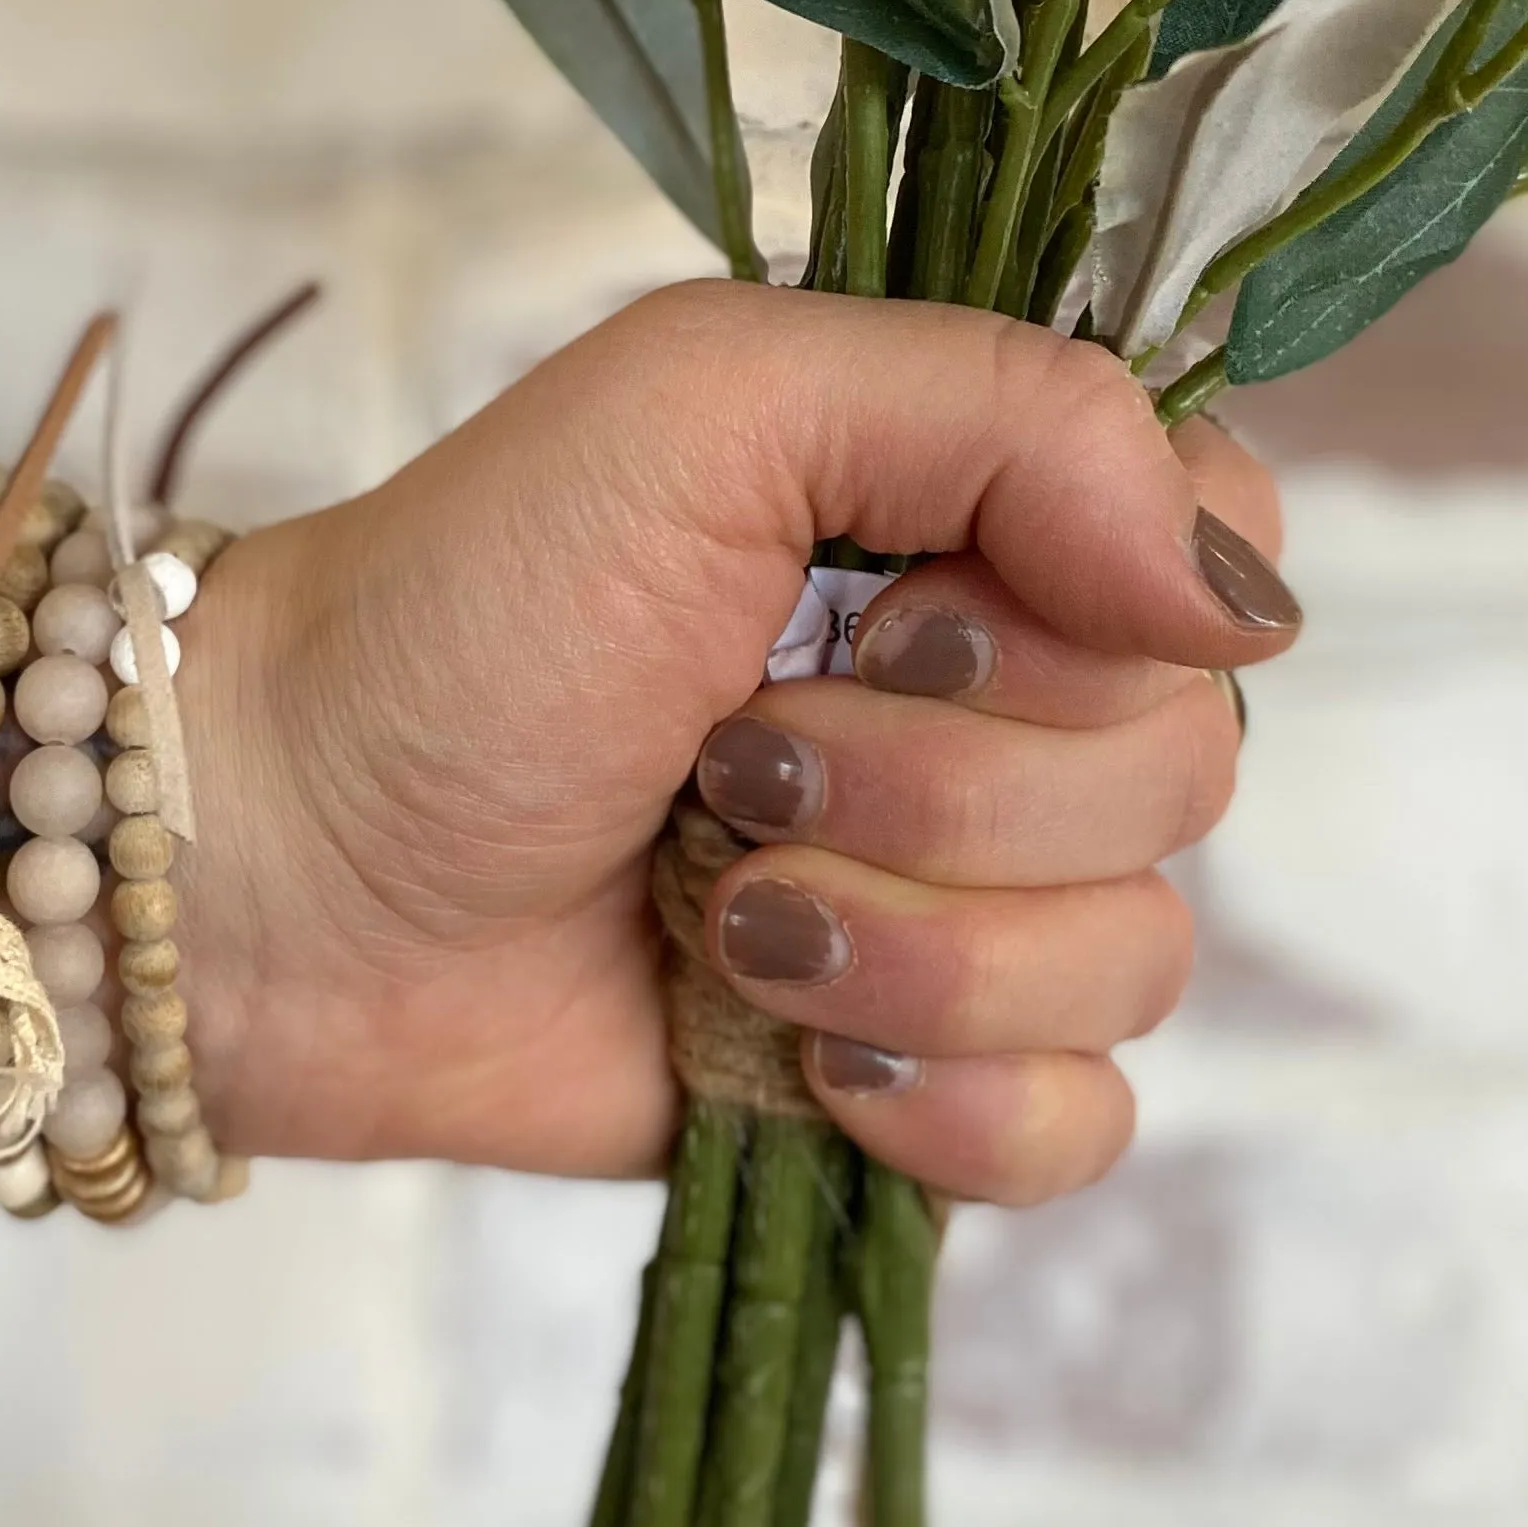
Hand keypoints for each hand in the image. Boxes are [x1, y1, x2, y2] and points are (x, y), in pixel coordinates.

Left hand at [179, 283, 1296, 1201]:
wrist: (284, 872)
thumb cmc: (462, 610)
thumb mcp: (713, 402)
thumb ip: (1010, 414)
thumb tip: (1243, 601)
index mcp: (970, 521)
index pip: (1219, 549)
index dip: (1103, 610)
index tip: (905, 610)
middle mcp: (995, 706)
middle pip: (1184, 772)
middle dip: (940, 787)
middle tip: (732, 759)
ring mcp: (958, 903)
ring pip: (1136, 957)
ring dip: (911, 948)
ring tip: (723, 909)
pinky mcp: (910, 1080)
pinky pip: (1079, 1123)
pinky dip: (953, 1107)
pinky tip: (805, 1063)